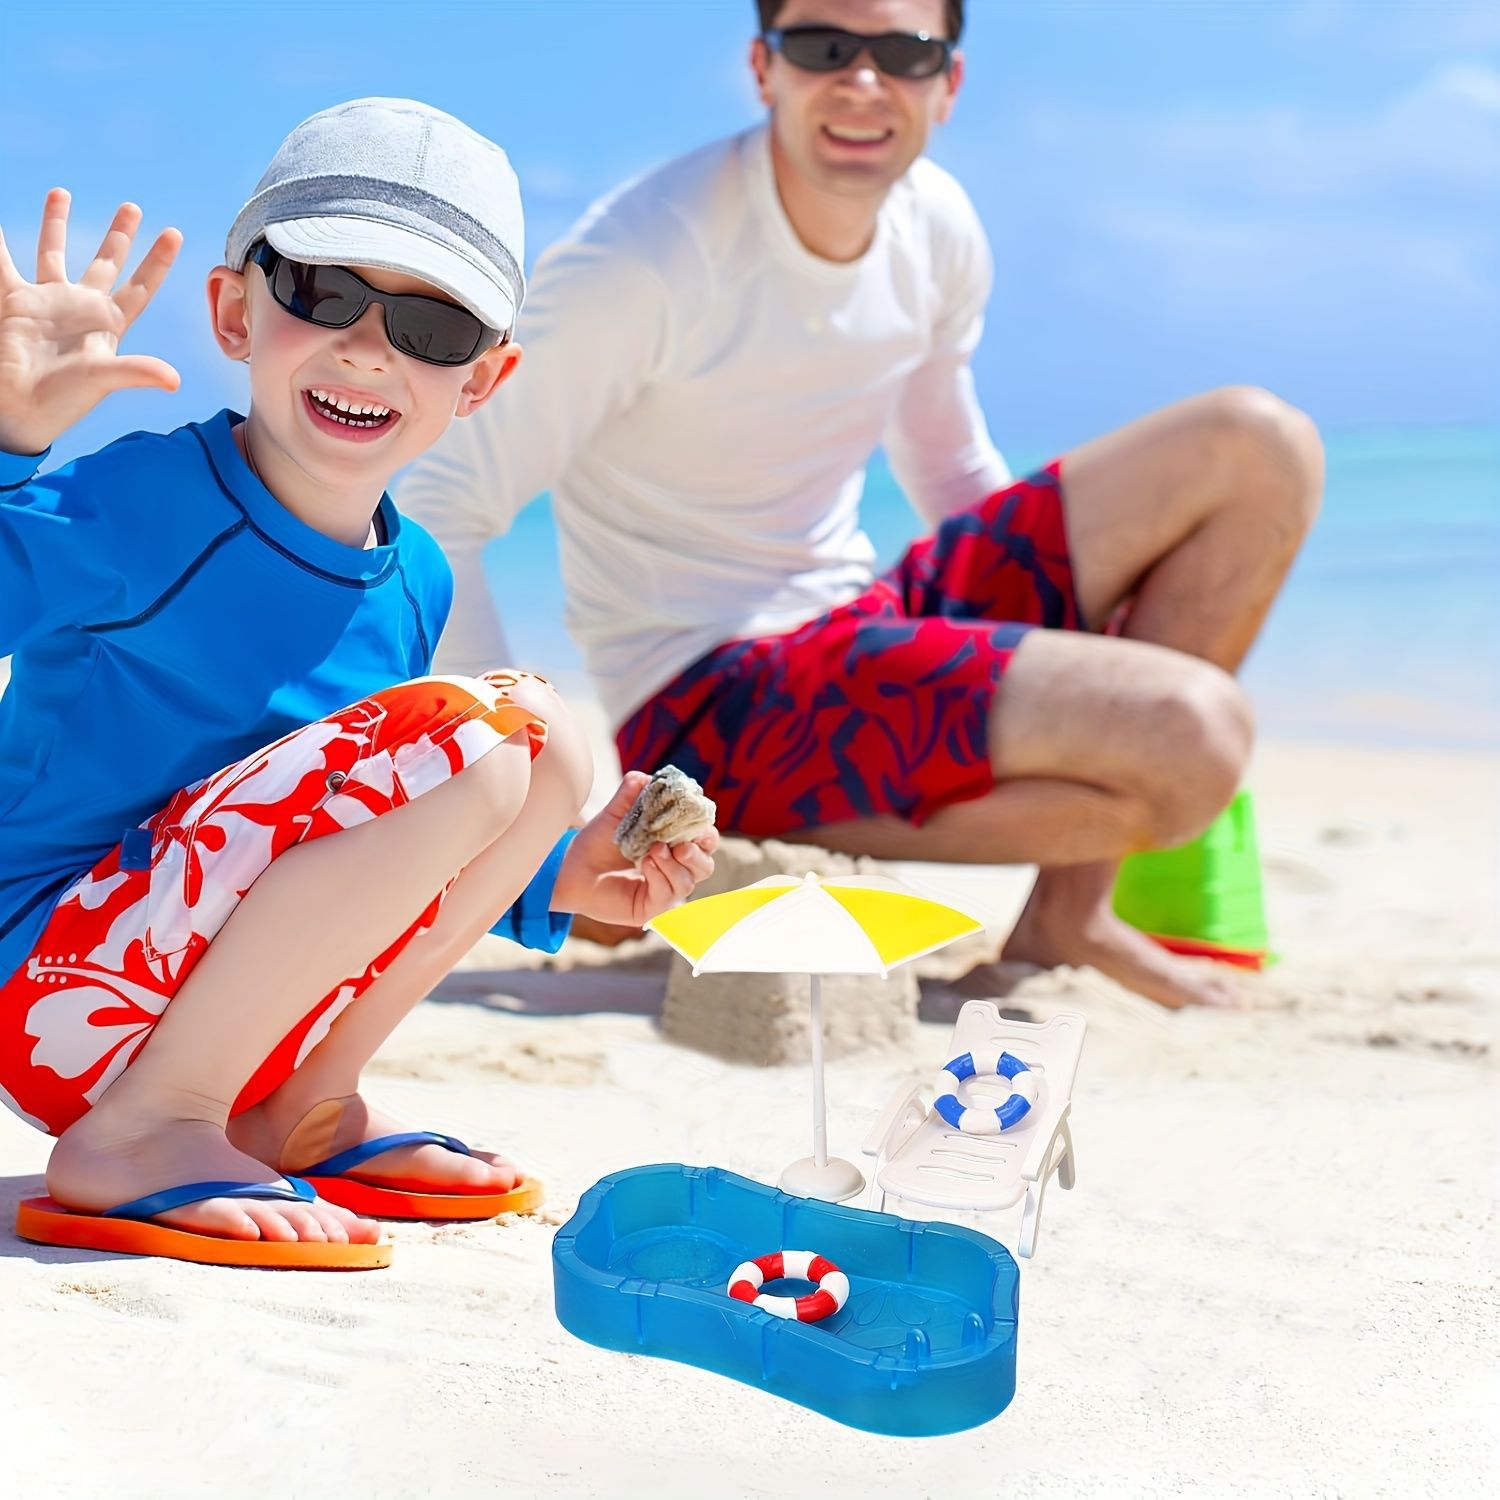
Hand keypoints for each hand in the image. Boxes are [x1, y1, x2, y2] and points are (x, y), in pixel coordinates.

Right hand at [0, 189, 182, 454]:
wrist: (21, 410)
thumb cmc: (64, 400)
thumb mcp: (103, 380)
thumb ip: (136, 372)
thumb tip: (174, 380)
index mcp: (109, 324)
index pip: (140, 287)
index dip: (157, 262)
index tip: (174, 233)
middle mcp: (82, 308)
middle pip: (106, 262)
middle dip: (119, 236)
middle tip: (133, 207)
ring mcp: (49, 302)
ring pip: (54, 252)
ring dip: (56, 222)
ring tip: (61, 191)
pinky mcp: (16, 301)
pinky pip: (4, 263)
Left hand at [550, 770, 718, 928]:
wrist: (571, 869)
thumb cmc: (597, 842)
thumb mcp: (615, 814)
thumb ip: (630, 795)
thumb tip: (645, 777)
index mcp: (673, 844)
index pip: (705, 840)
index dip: (706, 831)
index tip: (696, 822)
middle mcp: (674, 869)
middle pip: (706, 864)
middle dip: (698, 853)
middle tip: (681, 845)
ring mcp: (665, 889)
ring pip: (689, 881)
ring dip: (674, 865)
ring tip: (653, 852)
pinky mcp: (652, 908)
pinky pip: (669, 895)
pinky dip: (661, 878)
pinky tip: (645, 866)